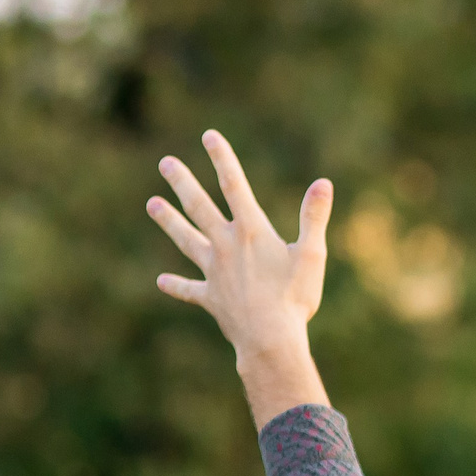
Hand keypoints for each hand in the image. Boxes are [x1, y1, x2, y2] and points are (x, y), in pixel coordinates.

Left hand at [146, 130, 333, 427]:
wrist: (269, 340)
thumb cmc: (295, 298)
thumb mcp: (311, 254)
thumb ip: (314, 216)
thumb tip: (323, 182)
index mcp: (251, 231)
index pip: (234, 186)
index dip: (222, 159)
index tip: (208, 136)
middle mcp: (226, 246)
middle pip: (199, 207)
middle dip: (182, 183)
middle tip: (166, 163)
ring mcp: (214, 272)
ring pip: (187, 241)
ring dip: (169, 222)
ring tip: (151, 204)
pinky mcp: (211, 298)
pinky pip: (190, 289)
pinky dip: (176, 285)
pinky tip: (161, 280)